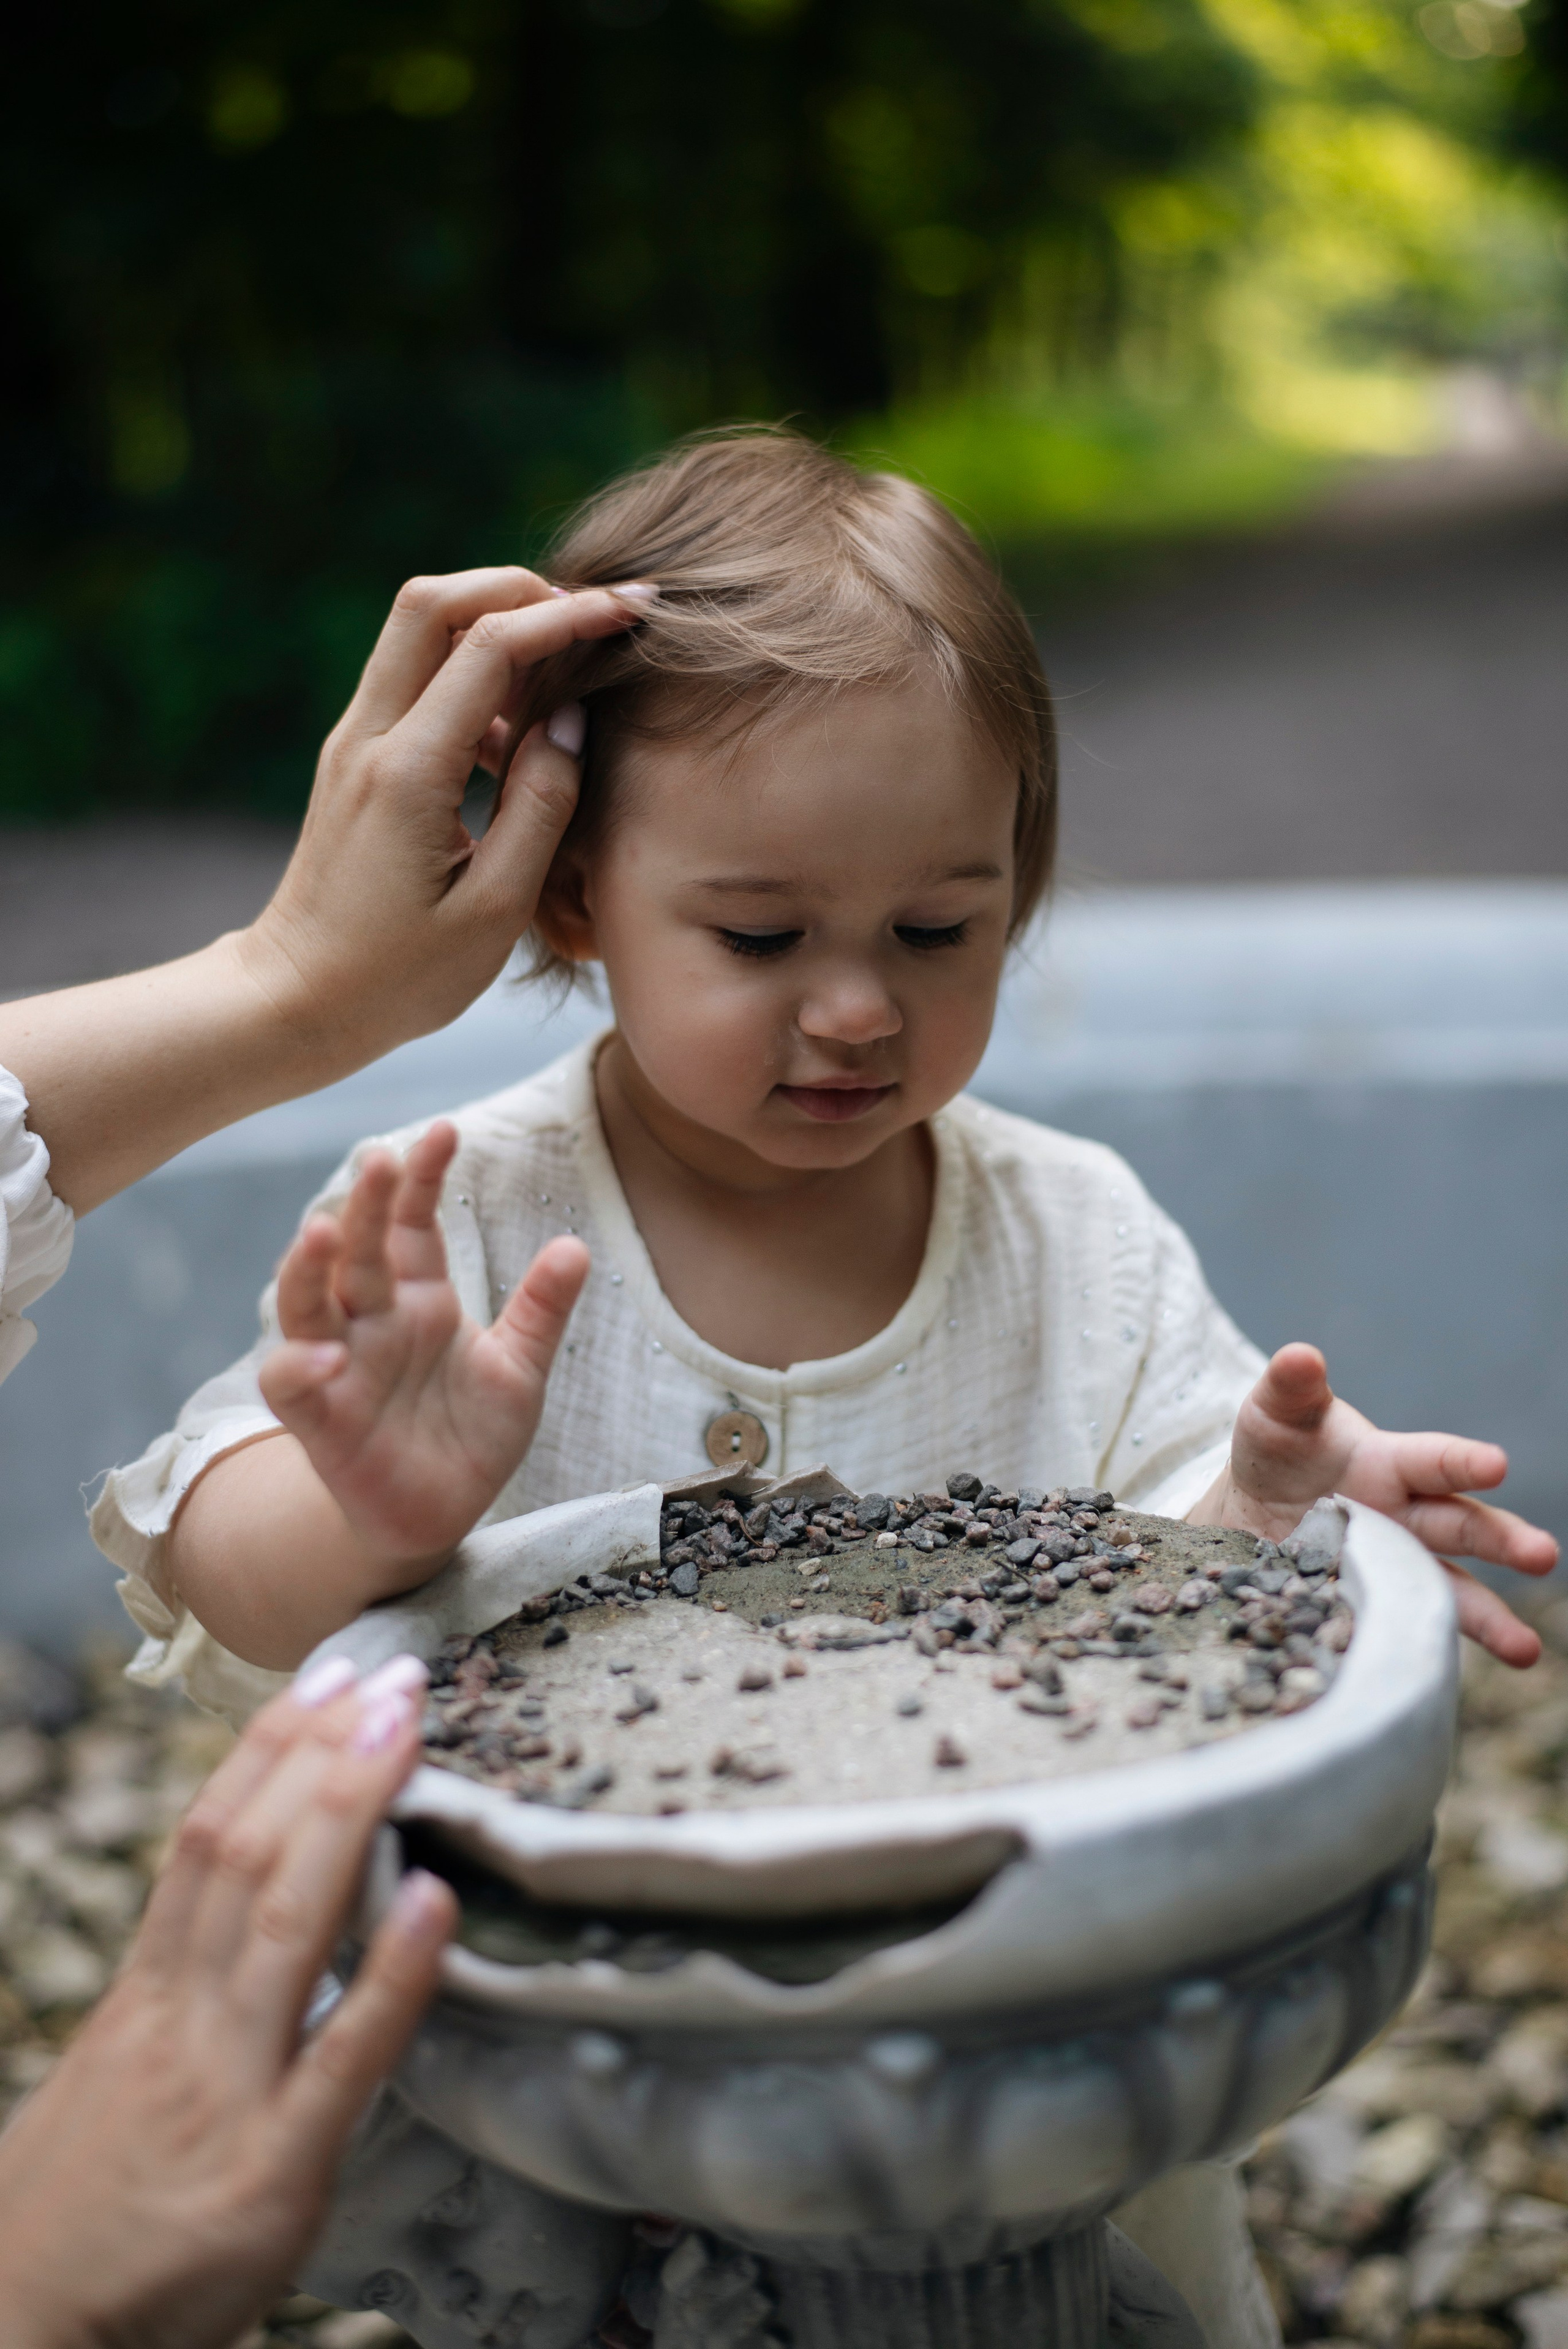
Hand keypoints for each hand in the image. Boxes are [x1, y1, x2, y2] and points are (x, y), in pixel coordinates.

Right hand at [0, 1658, 454, 2348]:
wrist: (21, 2337)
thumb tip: (246, 1919)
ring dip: (348, 1813)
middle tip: (392, 1671)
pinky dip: (390, 1976)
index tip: (325, 1676)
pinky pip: (340, 2061)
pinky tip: (438, 1903)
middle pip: (244, 1858)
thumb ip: (185, 1996)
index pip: (207, 1842)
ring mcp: (226, 2093)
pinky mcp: (272, 2176)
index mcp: (146, 1997)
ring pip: (281, 1924)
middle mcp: (182, 2024)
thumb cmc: (84, 2207)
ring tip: (407, 1729)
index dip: (268, 1753)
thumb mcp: (120, 2076)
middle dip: (319, 1755)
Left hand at [240, 566, 654, 1070]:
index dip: (566, 617)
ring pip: (418, 633)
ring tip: (561, 685)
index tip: (629, 612)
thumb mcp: (494, 910)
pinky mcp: (356, 760)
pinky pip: (414, 683)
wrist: (297, 1000)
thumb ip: (540, 808)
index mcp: (408, 772)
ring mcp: (354, 743)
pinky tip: (513, 741)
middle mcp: (369, 738)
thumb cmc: (398, 976)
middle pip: (432, 601)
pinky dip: (470, 679)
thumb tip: (571, 724)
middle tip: (587, 619)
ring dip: (492, 631)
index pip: (489, 645)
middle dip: (515, 589)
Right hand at [258, 1121, 589, 1577]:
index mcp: (420, 1299)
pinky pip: (291, 1386)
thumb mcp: (520, 1369)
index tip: (443, 1131)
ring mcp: (340, 1367)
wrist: (442, 1514)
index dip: (422, 1179)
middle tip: (382, 1161)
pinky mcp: (320, 1421)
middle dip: (367, 1207)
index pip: (413, 1225)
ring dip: (309, 1269)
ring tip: (323, 1234)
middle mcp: (373, 1322)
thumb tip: (574, 1246)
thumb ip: (540, 1310)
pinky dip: (299, 1368)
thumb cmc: (471, 1434)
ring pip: (306, 1305)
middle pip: (359, 1251)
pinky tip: (323, 1358)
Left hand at [1193, 1343, 1557, 1667]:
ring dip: (1489, 1621)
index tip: (1496, 1463)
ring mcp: (1392, 1567)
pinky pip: (1397, 1628)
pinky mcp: (1369, 1608)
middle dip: (1504, 1540)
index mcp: (1391, 1464)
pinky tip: (1426, 1676)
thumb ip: (1291, 1388)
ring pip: (1450, 1591)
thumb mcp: (1276, 1416)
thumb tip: (1300, 1355)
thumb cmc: (1279, 1452)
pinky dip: (1412, 1649)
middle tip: (1543, 1554)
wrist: (1250, 1514)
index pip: (1436, 1460)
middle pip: (1463, 1527)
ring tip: (1526, 1652)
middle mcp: (1405, 1518)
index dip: (1464, 1461)